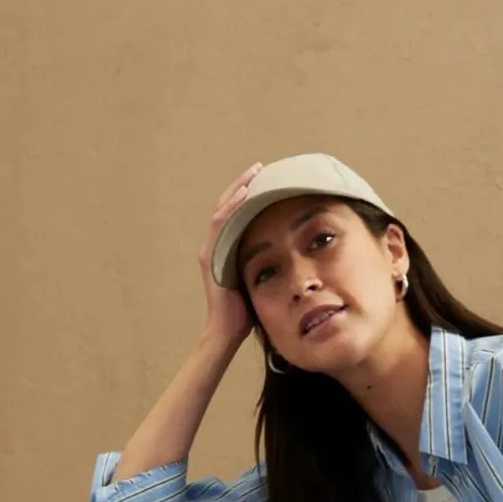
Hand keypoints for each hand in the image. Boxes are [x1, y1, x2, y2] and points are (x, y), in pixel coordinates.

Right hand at [197, 163, 262, 350]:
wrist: (227, 332)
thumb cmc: (246, 312)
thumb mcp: (260, 278)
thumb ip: (267, 260)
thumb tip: (293, 249)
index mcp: (226, 249)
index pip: (236, 214)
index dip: (248, 195)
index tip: (267, 180)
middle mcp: (215, 246)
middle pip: (227, 206)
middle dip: (244, 185)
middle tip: (261, 168)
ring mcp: (210, 250)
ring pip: (222, 210)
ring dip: (238, 190)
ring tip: (254, 174)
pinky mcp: (209, 256)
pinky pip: (220, 225)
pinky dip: (231, 208)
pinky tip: (244, 195)